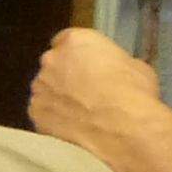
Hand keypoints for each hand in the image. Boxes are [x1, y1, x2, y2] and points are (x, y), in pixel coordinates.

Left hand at [27, 27, 171, 171]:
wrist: (122, 128)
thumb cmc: (133, 92)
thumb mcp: (136, 67)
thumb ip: (115, 64)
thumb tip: (115, 71)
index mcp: (75, 41)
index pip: (67, 41)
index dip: (78, 55)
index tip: (88, 67)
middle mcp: (51, 60)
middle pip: (54, 65)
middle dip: (66, 76)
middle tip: (85, 92)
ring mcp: (39, 88)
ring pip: (46, 90)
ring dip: (58, 98)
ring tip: (80, 115)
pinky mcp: (35, 114)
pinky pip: (43, 113)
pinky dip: (54, 119)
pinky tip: (72, 130)